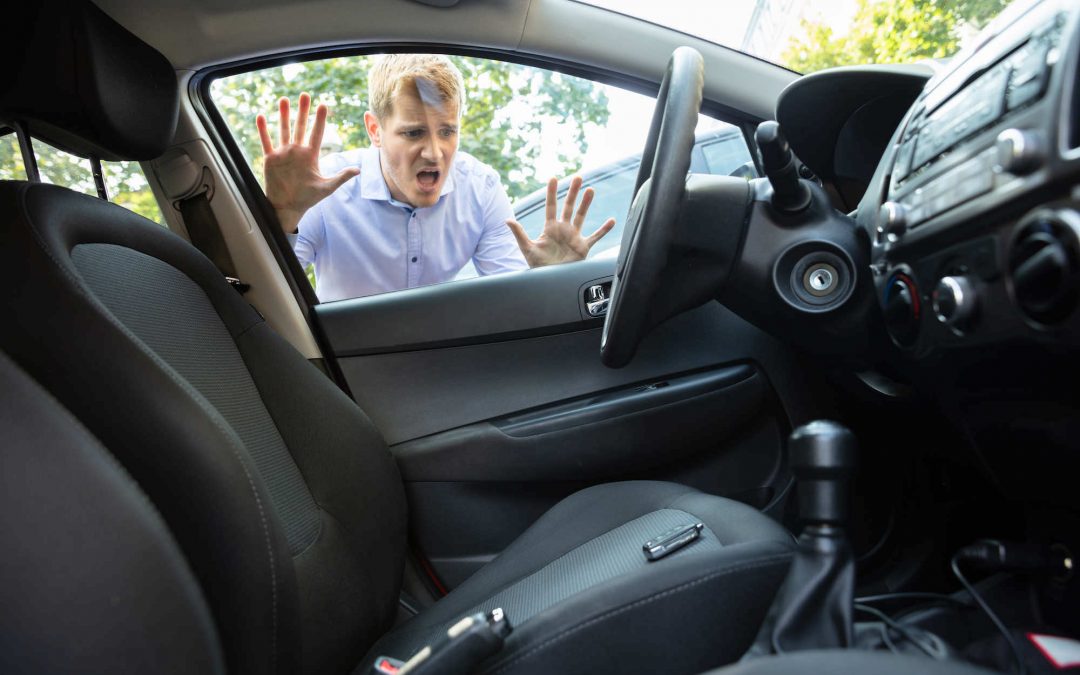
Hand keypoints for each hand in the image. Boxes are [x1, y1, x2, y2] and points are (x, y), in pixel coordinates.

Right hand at [256, 93, 358, 232]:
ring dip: (283, 115)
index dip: (320, 120)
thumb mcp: (327, 188)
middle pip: (301, 127)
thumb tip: (358, 170)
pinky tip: (261, 116)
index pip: (317, 133)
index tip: (323, 105)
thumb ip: (341, 177)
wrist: (289, 207)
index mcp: (311, 156)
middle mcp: (297, 151)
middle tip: (305, 95)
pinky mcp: (271, 159)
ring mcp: (284, 153)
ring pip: (284, 130)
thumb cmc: (308, 198)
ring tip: (284, 99)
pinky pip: (266, 141)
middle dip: (303, 111)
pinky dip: (263, 130)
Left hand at [506, 176, 615, 267]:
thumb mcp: (527, 249)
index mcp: (550, 228)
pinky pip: (595, 237)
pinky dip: (603, 230)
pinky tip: (611, 221)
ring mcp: (574, 237)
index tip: (553, 178)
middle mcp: (563, 229)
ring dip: (586, 204)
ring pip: (581, 216)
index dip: (551, 192)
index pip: (551, 206)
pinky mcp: (583, 247)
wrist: (550, 281)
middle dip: (573, 192)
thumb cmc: (538, 266)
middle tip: (578, 177)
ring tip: (591, 190)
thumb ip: (519, 234)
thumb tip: (507, 220)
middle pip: (568, 206)